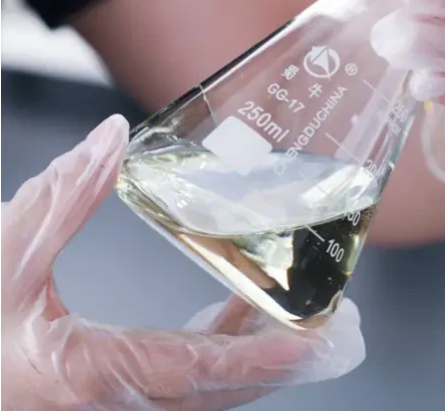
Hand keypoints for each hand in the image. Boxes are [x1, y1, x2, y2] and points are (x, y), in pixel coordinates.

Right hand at [1, 115, 363, 409]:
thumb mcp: (1, 255)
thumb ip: (60, 194)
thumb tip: (111, 139)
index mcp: (84, 375)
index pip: (196, 366)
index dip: (261, 354)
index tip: (313, 339)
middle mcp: (107, 407)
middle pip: (217, 392)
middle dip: (280, 362)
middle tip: (332, 328)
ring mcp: (105, 410)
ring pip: (203, 395)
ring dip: (255, 357)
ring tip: (297, 312)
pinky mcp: (102, 401)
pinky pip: (180, 387)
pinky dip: (220, 356)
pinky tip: (233, 318)